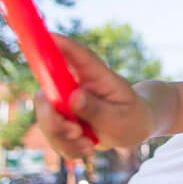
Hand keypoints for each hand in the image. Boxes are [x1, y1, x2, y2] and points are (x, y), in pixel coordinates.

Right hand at [34, 34, 153, 158]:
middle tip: (74, 132)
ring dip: (62, 137)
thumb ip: (97, 109)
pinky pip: (54, 136)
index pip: (77, 56)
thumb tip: (73, 97)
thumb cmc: (133, 118)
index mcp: (98, 76)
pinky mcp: (64, 119)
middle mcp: (77, 85)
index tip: (46, 35)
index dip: (60, 44)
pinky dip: (68, 147)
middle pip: (48, 93)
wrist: (136, 128)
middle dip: (52, 117)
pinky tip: (88, 147)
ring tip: (88, 145)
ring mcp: (68, 102)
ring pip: (47, 117)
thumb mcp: (121, 118)